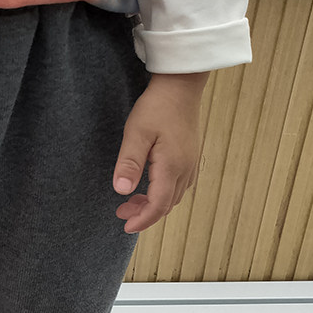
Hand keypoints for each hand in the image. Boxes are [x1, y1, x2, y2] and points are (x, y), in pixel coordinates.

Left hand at [113, 71, 208, 233]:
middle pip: (166, 204)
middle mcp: (185, 169)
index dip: (142, 220)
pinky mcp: (190, 157)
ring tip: (130, 201)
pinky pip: (178, 185)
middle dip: (144, 214)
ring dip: (153, 204)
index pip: (158, 205)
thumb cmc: (157, 106)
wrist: (181, 86)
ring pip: (173, 196)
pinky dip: (162, 193)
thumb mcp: (137, 133)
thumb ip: (129, 163)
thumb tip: (121, 191)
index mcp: (172, 167)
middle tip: (121, 212)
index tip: (125, 226)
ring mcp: (190, 163)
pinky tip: (149, 186)